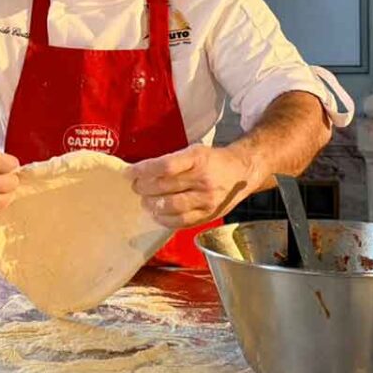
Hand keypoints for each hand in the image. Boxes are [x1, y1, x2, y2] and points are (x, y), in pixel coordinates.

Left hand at [130, 143, 263, 228]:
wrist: (242, 171)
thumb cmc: (213, 160)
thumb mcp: (195, 151)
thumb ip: (172, 161)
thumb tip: (141, 172)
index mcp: (198, 159)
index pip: (165, 166)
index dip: (143, 171)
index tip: (129, 173)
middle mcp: (203, 179)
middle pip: (165, 186)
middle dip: (144, 188)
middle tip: (137, 187)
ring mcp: (207, 199)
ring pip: (171, 206)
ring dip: (152, 205)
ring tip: (146, 201)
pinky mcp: (208, 214)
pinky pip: (182, 221)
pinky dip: (165, 219)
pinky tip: (157, 214)